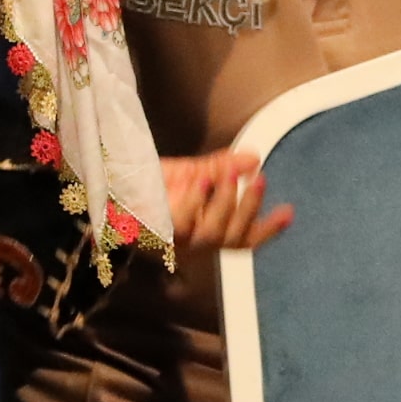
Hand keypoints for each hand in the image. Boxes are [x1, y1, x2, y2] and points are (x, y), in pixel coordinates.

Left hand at [164, 150, 293, 252]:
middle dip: (249, 208)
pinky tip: (201, 180)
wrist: (111, 186)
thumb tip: (253, 157)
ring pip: (212, 233)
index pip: (245, 238)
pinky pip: (182, 222)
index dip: (269, 229)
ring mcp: (176, 242)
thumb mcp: (192, 172)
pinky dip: (195, 201)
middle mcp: (196, 244)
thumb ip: (222, 168)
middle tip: (259, 179)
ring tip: (225, 175)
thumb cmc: (151, 184)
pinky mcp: (156, 233)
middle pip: (233, 237)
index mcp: (209, 232)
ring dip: (224, 202)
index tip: (290, 211)